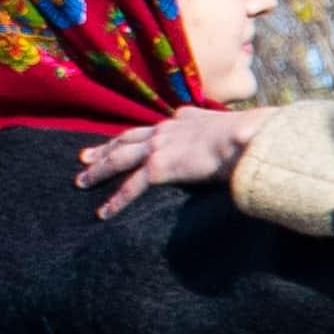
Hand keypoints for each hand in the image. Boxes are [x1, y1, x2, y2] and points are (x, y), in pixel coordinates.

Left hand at [82, 108, 254, 214]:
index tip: (124, 140)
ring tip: (81, 181)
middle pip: (126, 139)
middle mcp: (166, 129)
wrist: (247, 137)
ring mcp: (159, 147)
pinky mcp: (160, 167)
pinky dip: (116, 200)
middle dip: (104, 148)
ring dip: (98, 170)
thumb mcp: (238, 126)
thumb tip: (246, 132)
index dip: (137, 135)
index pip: (153, 127)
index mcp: (184, 120)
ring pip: (119, 159)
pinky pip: (131, 187)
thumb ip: (230, 128)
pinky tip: (104, 213)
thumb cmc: (253, 135)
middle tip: (85, 156)